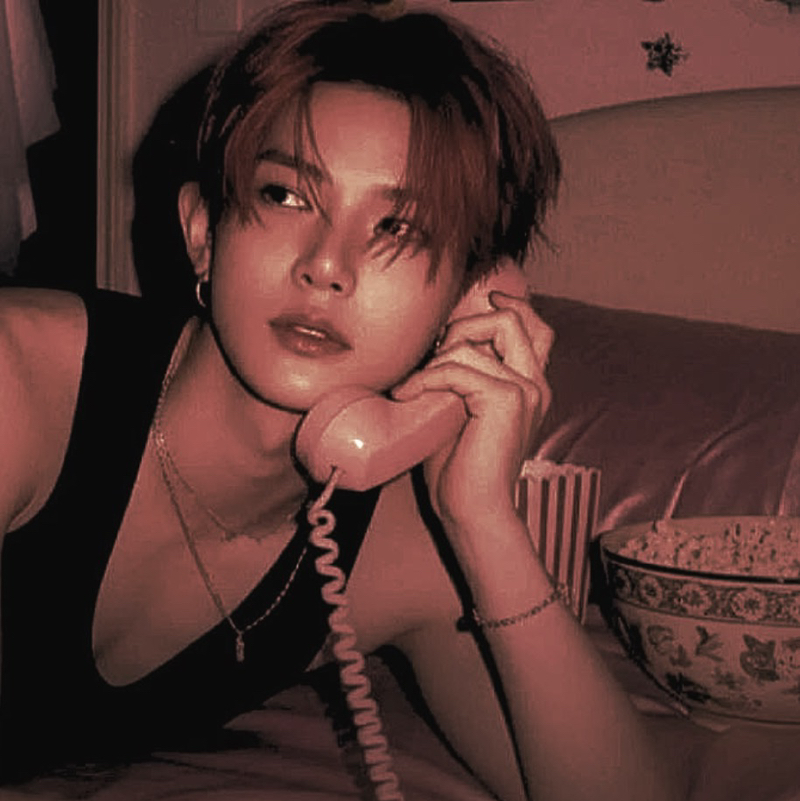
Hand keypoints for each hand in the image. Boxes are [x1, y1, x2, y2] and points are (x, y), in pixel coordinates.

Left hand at [392, 291, 552, 537]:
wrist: (474, 508)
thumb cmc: (461, 466)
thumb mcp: (462, 408)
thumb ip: (464, 376)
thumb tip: (439, 343)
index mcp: (531, 385)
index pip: (535, 326)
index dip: (509, 306)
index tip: (478, 306)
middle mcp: (535, 383)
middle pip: (513, 319)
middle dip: (465, 325)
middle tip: (436, 356)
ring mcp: (525, 390)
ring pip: (479, 338)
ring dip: (437, 357)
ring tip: (415, 385)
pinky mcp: (507, 400)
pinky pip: (458, 367)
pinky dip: (426, 377)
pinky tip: (406, 395)